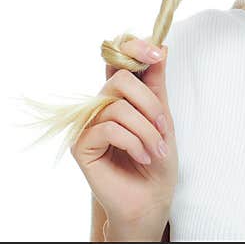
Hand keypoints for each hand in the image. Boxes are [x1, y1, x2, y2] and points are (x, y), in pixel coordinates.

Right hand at [70, 37, 177, 239]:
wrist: (153, 196)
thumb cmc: (158, 156)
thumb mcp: (164, 114)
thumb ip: (157, 82)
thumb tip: (161, 47)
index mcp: (120, 94)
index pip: (117, 58)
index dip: (133, 47)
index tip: (157, 53)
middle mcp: (100, 104)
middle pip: (120, 79)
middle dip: (150, 104)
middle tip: (163, 127)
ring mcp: (88, 123)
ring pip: (118, 107)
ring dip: (146, 130)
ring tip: (156, 150)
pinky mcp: (80, 144)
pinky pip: (109, 129)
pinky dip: (134, 143)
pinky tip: (142, 157)